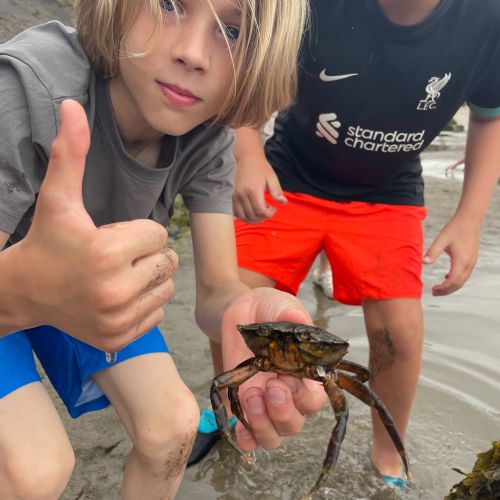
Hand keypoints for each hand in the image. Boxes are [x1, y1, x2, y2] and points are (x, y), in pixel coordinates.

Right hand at [15, 100, 177, 350]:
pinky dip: (144, 303)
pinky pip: (156, 313)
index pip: (158, 233)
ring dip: (149, 278)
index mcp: (106, 252)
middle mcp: (114, 291)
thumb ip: (71, 153)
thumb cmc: (48, 241)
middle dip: (145, 254)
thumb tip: (73, 106)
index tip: (111, 237)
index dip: (137, 230)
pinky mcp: (118, 338)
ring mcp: (117, 319)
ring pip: (165, 287)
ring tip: (118, 275)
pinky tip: (117, 296)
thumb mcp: (59, 198)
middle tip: (115, 257)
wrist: (26, 292)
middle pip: (166, 261)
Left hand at [220, 288, 326, 451]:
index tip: (288, 380)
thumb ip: (290, 314)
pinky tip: (239, 429)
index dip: (304, 397)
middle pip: (294, 423)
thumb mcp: (279, 306)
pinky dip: (246, 439)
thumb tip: (300, 321)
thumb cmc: (267, 310)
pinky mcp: (243, 404)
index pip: (314, 399)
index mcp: (305, 372)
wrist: (238, 311)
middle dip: (282, 412)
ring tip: (251, 397)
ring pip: (273, 435)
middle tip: (270, 386)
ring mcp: (265, 402)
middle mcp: (288, 393)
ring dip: (263, 425)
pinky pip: (249, 436)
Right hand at [232, 154, 286, 223]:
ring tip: (260, 213)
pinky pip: (236, 212)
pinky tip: (251, 212)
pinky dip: (244, 216)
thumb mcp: (272, 177)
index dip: (269, 214)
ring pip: (243, 216)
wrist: (247, 158)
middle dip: (262, 217)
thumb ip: (277, 191)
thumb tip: (283, 202)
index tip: (274, 209)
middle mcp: (242, 194)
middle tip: (268, 211)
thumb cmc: (261, 167)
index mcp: (253, 190)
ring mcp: (235, 196)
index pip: (260, 210)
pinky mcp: (232, 196)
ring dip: (253, 219)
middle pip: (252, 215)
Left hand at [423, 216, 479, 295]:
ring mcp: (472, 262)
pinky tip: (446, 277)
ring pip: (462, 280)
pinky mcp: (471, 260)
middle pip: (458, 284)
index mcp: (461, 260)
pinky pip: (464, 274)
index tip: (433, 289)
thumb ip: (433, 251)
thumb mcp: (441, 240)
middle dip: (446, 291)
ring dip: (451, 286)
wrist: (469, 220)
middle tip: (434, 292)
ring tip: (438, 288)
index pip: (453, 281)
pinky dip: (456, 279)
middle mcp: (469, 263)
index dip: (443, 288)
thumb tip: (424, 262)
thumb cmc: (454, 229)